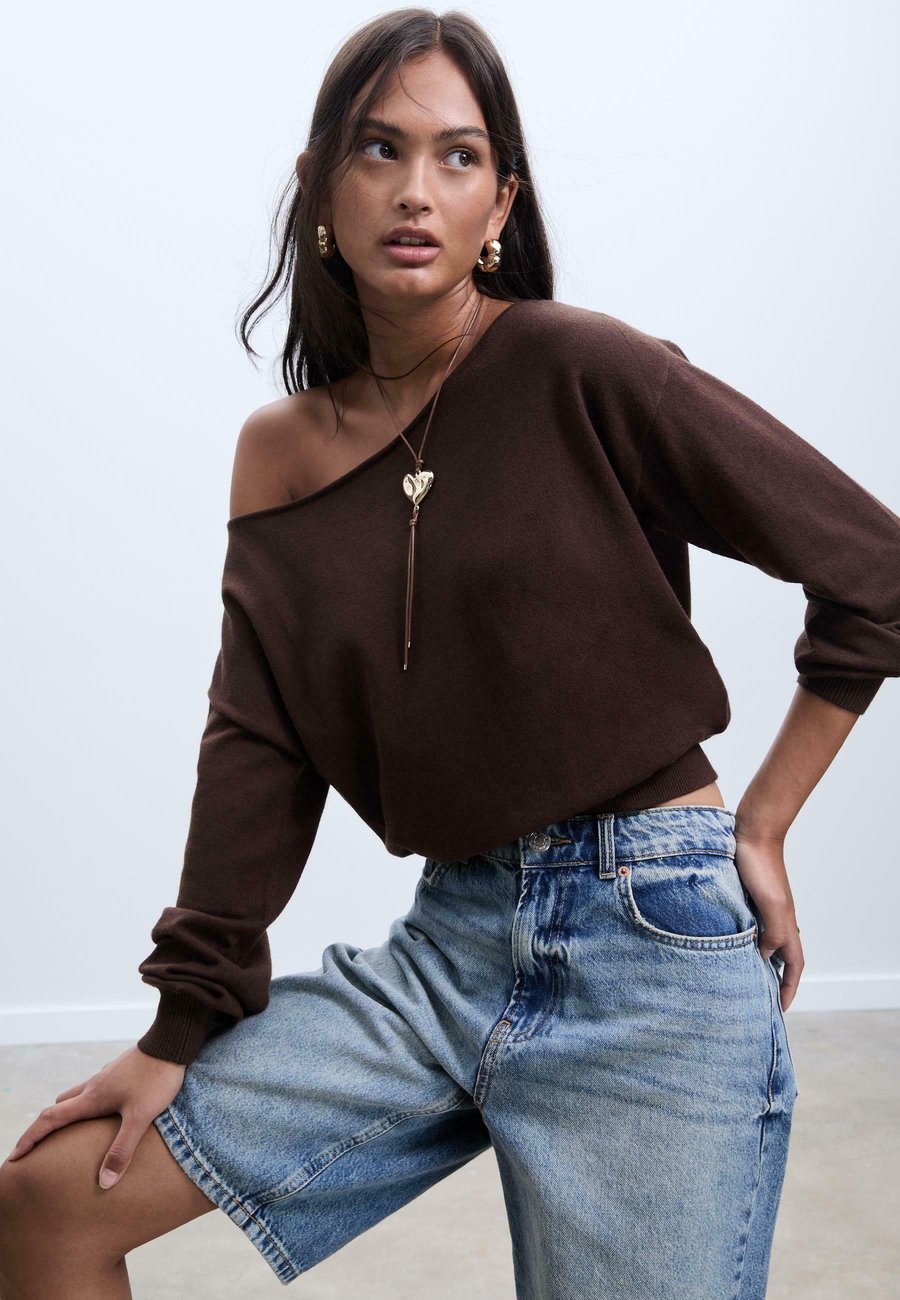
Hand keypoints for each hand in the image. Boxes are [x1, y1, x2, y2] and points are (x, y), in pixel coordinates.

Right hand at [3, 1044, 185, 1188]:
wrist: (172, 1041)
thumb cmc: (156, 1079)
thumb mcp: (140, 1118)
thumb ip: (122, 1149)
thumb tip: (103, 1183)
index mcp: (91, 1098)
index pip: (50, 1119)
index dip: (30, 1139)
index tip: (15, 1156)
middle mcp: (94, 1085)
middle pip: (61, 1106)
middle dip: (48, 1126)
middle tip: (44, 1146)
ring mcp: (108, 1076)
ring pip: (80, 1095)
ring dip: (72, 1112)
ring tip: (78, 1132)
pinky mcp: (122, 1070)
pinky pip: (99, 1089)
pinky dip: (94, 1103)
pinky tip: (110, 1112)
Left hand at [733, 828, 803, 1010]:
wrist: (750, 833)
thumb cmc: (760, 866)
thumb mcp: (770, 904)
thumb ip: (773, 932)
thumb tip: (763, 956)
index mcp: (786, 923)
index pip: (794, 964)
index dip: (789, 987)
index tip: (780, 1009)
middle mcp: (777, 919)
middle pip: (780, 957)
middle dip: (773, 980)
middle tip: (759, 1000)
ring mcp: (762, 909)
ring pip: (763, 942)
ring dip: (755, 962)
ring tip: (740, 978)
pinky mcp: (746, 898)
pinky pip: (747, 927)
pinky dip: (741, 941)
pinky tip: (726, 944)